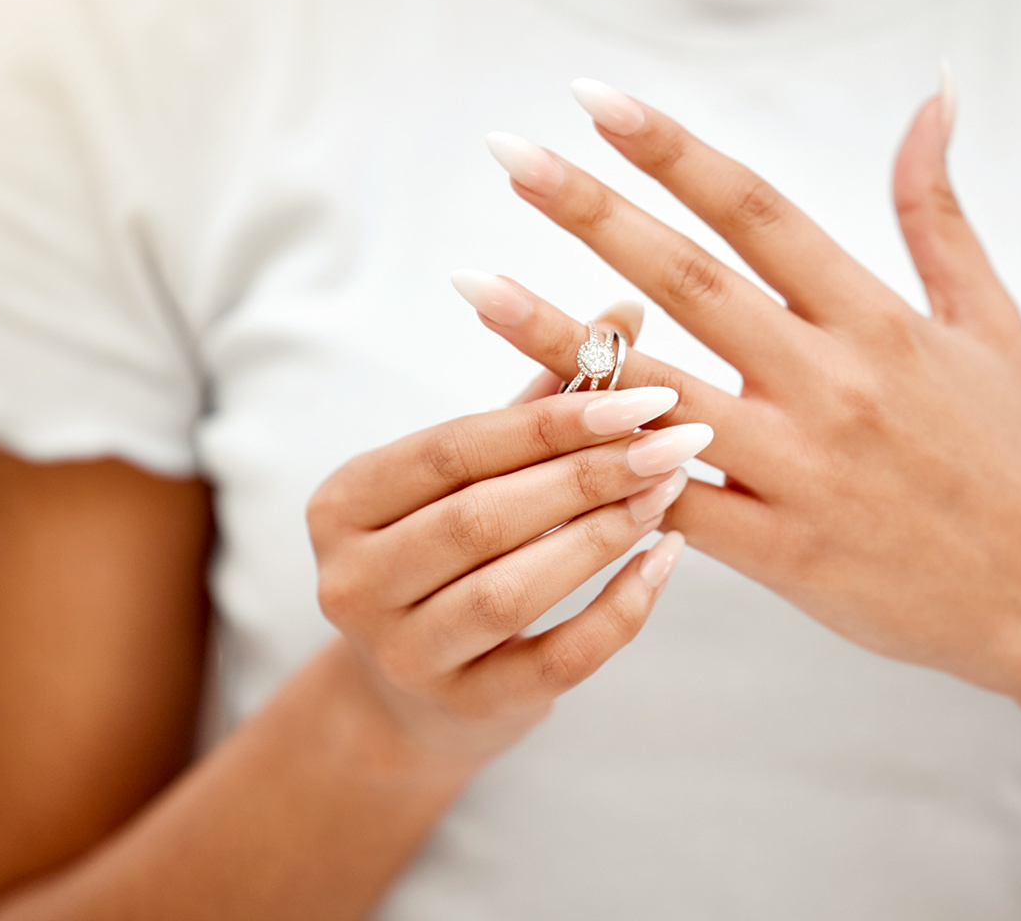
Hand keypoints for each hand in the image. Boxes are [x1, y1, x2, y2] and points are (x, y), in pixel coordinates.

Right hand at [308, 363, 709, 760]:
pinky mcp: (463, 709)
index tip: (643, 393)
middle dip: (589, 474)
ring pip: (511, 590)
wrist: (414, 694)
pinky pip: (555, 660)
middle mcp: (353, 581)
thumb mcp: (477, 474)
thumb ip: (543, 397)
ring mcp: (402, 655)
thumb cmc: (454, 553)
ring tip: (669, 490)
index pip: (454, 449)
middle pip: (482, 517)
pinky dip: (617, 610)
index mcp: (344, 502)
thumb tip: (625, 312)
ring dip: (603, 535)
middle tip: (676, 439)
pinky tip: (664, 563)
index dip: (552, 420)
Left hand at [462, 81, 1020, 699]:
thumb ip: (938, 214)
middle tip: (511, 158)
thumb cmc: (1013, 455)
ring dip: (559, 338)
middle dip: (592, 212)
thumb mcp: (987, 323)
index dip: (673, 152)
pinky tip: (533, 437)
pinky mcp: (781, 550)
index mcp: (877, 321)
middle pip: (691, 282)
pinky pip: (674, 505)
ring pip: (656, 395)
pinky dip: (608, 474)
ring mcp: (801, 469)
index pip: (758, 213)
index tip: (598, 103)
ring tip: (475, 287)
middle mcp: (832, 384)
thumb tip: (931, 100)